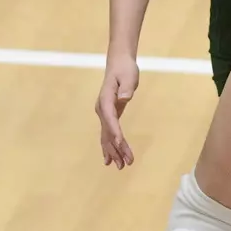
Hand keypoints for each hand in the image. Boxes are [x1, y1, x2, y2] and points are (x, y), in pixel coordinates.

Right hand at [97, 52, 138, 168]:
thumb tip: (124, 98)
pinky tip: (112, 159)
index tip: (121, 144)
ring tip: (121, 166)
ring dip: (114, 151)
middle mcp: (102, 110)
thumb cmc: (125, 69)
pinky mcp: (108, 116)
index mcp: (106, 100)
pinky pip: (108, 134)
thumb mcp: (129, 76)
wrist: (118, 64)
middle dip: (116, 149)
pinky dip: (111, 146)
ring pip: (107, 137)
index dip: (115, 132)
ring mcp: (103, 114)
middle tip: (125, 164)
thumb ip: (126, 87)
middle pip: (108, 132)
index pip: (110, 119)